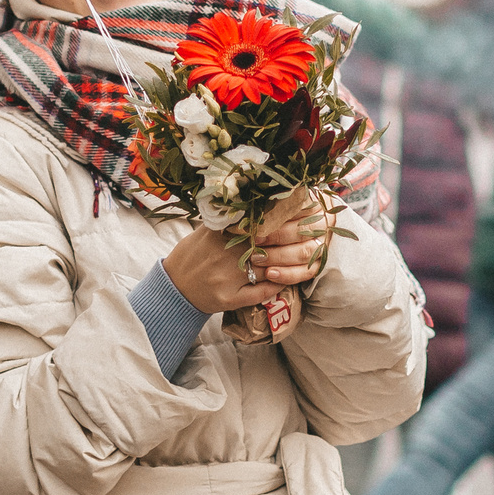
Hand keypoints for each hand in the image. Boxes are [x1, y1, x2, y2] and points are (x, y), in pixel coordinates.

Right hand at [162, 188, 333, 312]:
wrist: (173, 286)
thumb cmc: (192, 253)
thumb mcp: (207, 229)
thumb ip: (229, 217)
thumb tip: (254, 195)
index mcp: (220, 234)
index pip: (258, 219)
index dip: (283, 211)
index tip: (306, 200)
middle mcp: (224, 254)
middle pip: (268, 242)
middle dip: (294, 234)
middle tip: (319, 226)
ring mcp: (227, 278)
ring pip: (267, 268)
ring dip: (290, 261)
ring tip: (311, 252)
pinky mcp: (228, 299)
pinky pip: (259, 293)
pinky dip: (276, 286)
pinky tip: (290, 280)